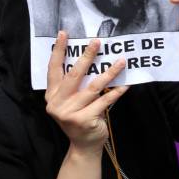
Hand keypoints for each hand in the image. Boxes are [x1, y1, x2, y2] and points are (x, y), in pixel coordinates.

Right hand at [45, 33, 128, 154]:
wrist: (84, 145)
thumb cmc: (81, 117)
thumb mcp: (72, 101)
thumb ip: (75, 85)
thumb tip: (93, 58)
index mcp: (52, 96)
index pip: (54, 69)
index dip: (59, 51)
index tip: (64, 33)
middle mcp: (57, 103)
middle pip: (74, 74)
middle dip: (87, 56)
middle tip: (97, 41)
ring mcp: (70, 112)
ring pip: (94, 86)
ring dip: (110, 72)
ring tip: (122, 60)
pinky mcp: (84, 119)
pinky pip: (105, 100)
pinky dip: (117, 91)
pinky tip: (127, 83)